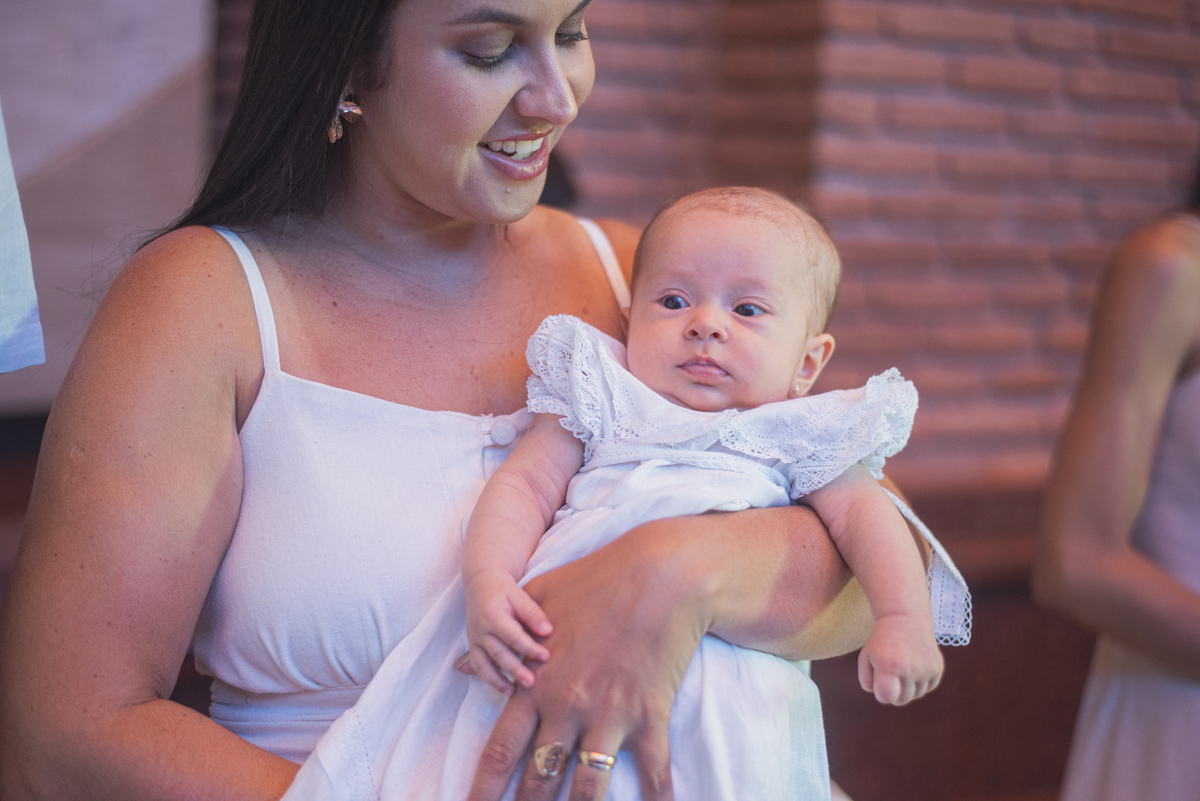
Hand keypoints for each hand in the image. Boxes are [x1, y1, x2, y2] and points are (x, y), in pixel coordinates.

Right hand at [465, 568, 552, 692]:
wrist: (480, 583)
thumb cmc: (504, 589)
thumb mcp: (519, 595)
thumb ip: (532, 613)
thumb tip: (548, 631)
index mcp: (493, 615)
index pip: (513, 636)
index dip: (529, 647)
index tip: (546, 656)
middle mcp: (481, 630)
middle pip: (499, 654)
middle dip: (516, 669)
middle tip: (532, 682)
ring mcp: (475, 639)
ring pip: (485, 664)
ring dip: (499, 680)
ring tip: (515, 692)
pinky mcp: (473, 646)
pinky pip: (479, 667)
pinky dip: (490, 679)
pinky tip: (506, 688)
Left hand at [467, 531, 700, 800]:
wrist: (659, 574)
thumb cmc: (596, 580)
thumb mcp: (537, 601)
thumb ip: (497, 639)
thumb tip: (459, 666)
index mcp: (535, 686)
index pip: (499, 752)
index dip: (483, 791)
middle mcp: (567, 709)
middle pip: (539, 780)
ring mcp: (608, 716)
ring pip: (587, 787)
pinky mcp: (648, 715)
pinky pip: (652, 771)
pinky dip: (656, 797)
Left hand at [857, 613, 943, 704]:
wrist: (905, 619)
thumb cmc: (882, 641)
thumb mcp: (866, 657)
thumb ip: (867, 681)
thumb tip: (883, 696)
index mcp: (889, 666)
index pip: (886, 697)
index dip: (881, 693)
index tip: (880, 681)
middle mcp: (909, 669)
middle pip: (901, 700)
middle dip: (894, 691)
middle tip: (891, 672)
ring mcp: (926, 669)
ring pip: (916, 695)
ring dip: (908, 687)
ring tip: (903, 666)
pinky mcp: (937, 668)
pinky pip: (928, 688)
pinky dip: (920, 682)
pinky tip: (915, 665)